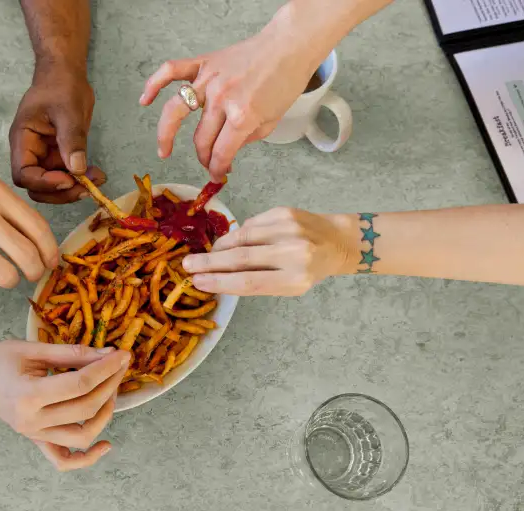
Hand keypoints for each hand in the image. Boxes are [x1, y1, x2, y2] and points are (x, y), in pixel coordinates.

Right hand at [0, 164, 57, 295]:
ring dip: (9, 281)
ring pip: (5, 276)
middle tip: (30, 275)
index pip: (38, 228)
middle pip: (27, 256)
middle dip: (35, 271)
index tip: (51, 262)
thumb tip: (42, 243)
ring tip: (1, 276)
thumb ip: (10, 208)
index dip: (50, 251)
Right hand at [0, 341, 130, 471]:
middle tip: (120, 364)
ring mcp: (34, 435)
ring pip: (82, 435)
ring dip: (105, 413)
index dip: (106, 369)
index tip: (122, 355)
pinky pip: (64, 460)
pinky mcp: (36, 440)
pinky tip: (106, 444)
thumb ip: (72, 353)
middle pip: (86, 408)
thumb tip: (108, 354)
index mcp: (29, 395)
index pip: (80, 384)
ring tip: (111, 389)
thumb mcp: (33, 348)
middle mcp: (32, 421)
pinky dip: (87, 458)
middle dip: (110, 384)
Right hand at [10, 66, 105, 203]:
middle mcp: (30, 153)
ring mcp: (44, 156)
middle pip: (36, 187)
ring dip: (73, 189)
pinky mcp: (59, 156)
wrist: (65, 74)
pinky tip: (97, 175)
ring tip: (96, 180)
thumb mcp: (68, 110)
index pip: (24, 174)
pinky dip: (81, 179)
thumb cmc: (60, 85)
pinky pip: (67, 176)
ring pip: (53, 186)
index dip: (44, 183)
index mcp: (23, 140)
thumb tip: (77, 169)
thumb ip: (71, 140)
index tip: (68, 180)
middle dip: (60, 192)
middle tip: (86, 188)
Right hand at [139, 2, 339, 180]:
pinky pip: (171, 71)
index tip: (218, 176)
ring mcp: (209, 80)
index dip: (218, 170)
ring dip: (165, 136)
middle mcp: (221, 99)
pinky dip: (154, 84)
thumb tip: (225, 152)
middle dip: (204, 158)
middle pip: (201, 140)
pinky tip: (145, 100)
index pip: (221, 153)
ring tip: (164, 151)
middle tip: (209, 164)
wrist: (289, 46)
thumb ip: (244, 139)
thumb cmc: (284, 82)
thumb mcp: (271, 121)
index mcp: (242, 116)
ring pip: (176, 112)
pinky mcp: (204, 63)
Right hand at [181, 207, 356, 295]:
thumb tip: (216, 276)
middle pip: (241, 258)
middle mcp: (293, 252)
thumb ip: (256, 281)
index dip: (219, 282)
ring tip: (207, 256)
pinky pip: (250, 224)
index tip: (197, 282)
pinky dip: (237, 234)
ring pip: (241, 237)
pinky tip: (232, 242)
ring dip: (219, 247)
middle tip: (187, 266)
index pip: (249, 282)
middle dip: (209, 262)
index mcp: (295, 279)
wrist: (337, 241)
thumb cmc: (308, 270)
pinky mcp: (283, 212)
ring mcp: (288, 228)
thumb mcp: (287, 285)